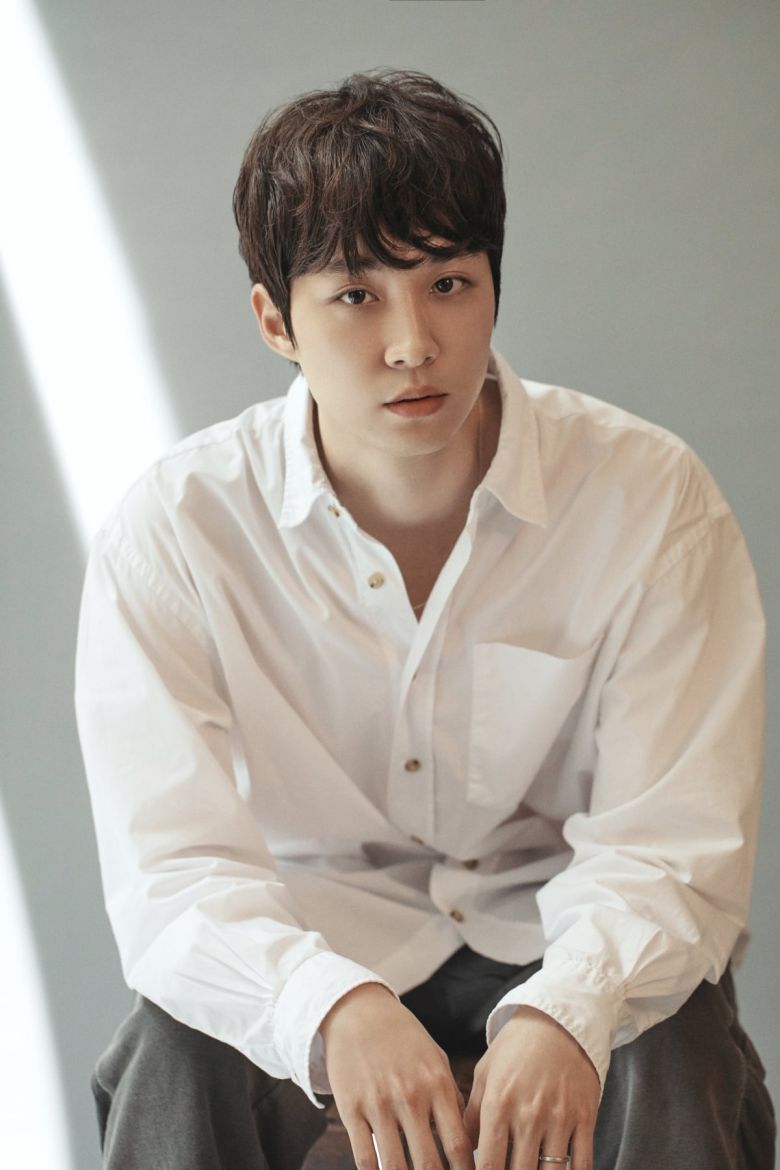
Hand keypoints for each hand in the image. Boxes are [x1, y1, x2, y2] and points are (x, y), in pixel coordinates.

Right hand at [320, 984, 473, 1169]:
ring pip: (395, 1166)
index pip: (458, 1145)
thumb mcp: (434, 1058)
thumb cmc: (402, 1037)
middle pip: (429, 1163)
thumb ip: (450, 1095)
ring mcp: (379, 1103)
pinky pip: (365, 1156)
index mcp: (436, 1084)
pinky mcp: (351, 1107)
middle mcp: (410, 1096)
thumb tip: (466, 1137)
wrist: (358, 1011)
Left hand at [463, 1007, 599, 1169]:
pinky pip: (583, 1163)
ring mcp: (560, 1117)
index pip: (489, 1164)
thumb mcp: (485, 1074)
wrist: (557, 1021)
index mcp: (499, 1103)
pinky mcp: (586, 1117)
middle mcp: (529, 1113)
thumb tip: (463, 1152)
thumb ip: (472, 1115)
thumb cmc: (515, 1048)